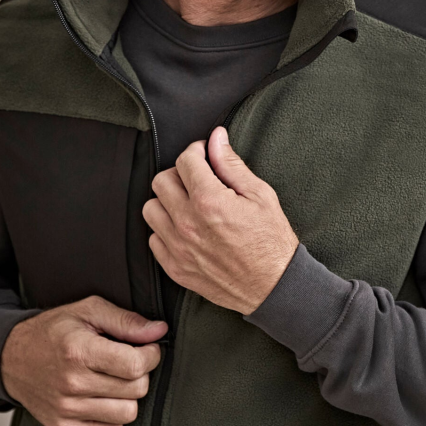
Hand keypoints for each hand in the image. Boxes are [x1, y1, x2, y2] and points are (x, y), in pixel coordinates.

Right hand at [0, 296, 166, 425]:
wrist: (10, 359)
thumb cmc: (54, 331)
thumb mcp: (88, 311)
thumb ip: (126, 321)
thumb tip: (159, 331)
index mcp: (78, 352)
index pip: (135, 365)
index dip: (151, 355)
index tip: (146, 348)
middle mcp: (71, 384)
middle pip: (136, 390)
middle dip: (140, 373)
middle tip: (126, 361)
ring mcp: (66, 410)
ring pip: (128, 413)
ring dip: (128, 396)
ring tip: (113, 380)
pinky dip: (113, 415)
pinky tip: (101, 396)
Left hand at [142, 126, 298, 314]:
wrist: (274, 287)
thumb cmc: (272, 242)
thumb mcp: (260, 195)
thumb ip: (231, 164)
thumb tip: (216, 138)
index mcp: (209, 201)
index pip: (185, 160)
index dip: (196, 152)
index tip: (204, 156)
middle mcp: (187, 223)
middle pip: (161, 181)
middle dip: (179, 174)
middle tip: (197, 180)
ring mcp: (178, 247)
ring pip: (151, 209)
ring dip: (167, 202)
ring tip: (189, 205)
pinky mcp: (175, 268)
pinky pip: (153, 239)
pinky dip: (166, 230)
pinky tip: (186, 229)